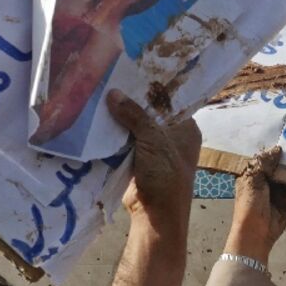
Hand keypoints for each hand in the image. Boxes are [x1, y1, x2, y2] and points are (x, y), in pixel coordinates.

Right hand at [106, 89, 200, 238]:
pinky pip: (125, 141)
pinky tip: (98, 117)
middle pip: (150, 112)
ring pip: (135, 126)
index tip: (133, 69)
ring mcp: (154, 150)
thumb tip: (113, 93)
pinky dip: (114, 133)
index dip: (153, 86)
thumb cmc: (165, 175)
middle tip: (112, 78)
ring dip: (121, 116)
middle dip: (132, 100)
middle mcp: (172, 137)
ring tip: (101, 92)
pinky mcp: (138, 160)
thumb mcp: (153, 140)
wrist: (155, 215)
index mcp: (186, 128)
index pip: (171, 100)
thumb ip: (134, 115)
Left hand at [226, 146, 285, 264]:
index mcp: (253, 176)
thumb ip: (265, 163)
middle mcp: (265, 184)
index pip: (265, 160)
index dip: (275, 152)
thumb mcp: (254, 179)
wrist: (255, 232)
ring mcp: (277, 195)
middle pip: (281, 170)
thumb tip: (277, 149)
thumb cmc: (250, 204)